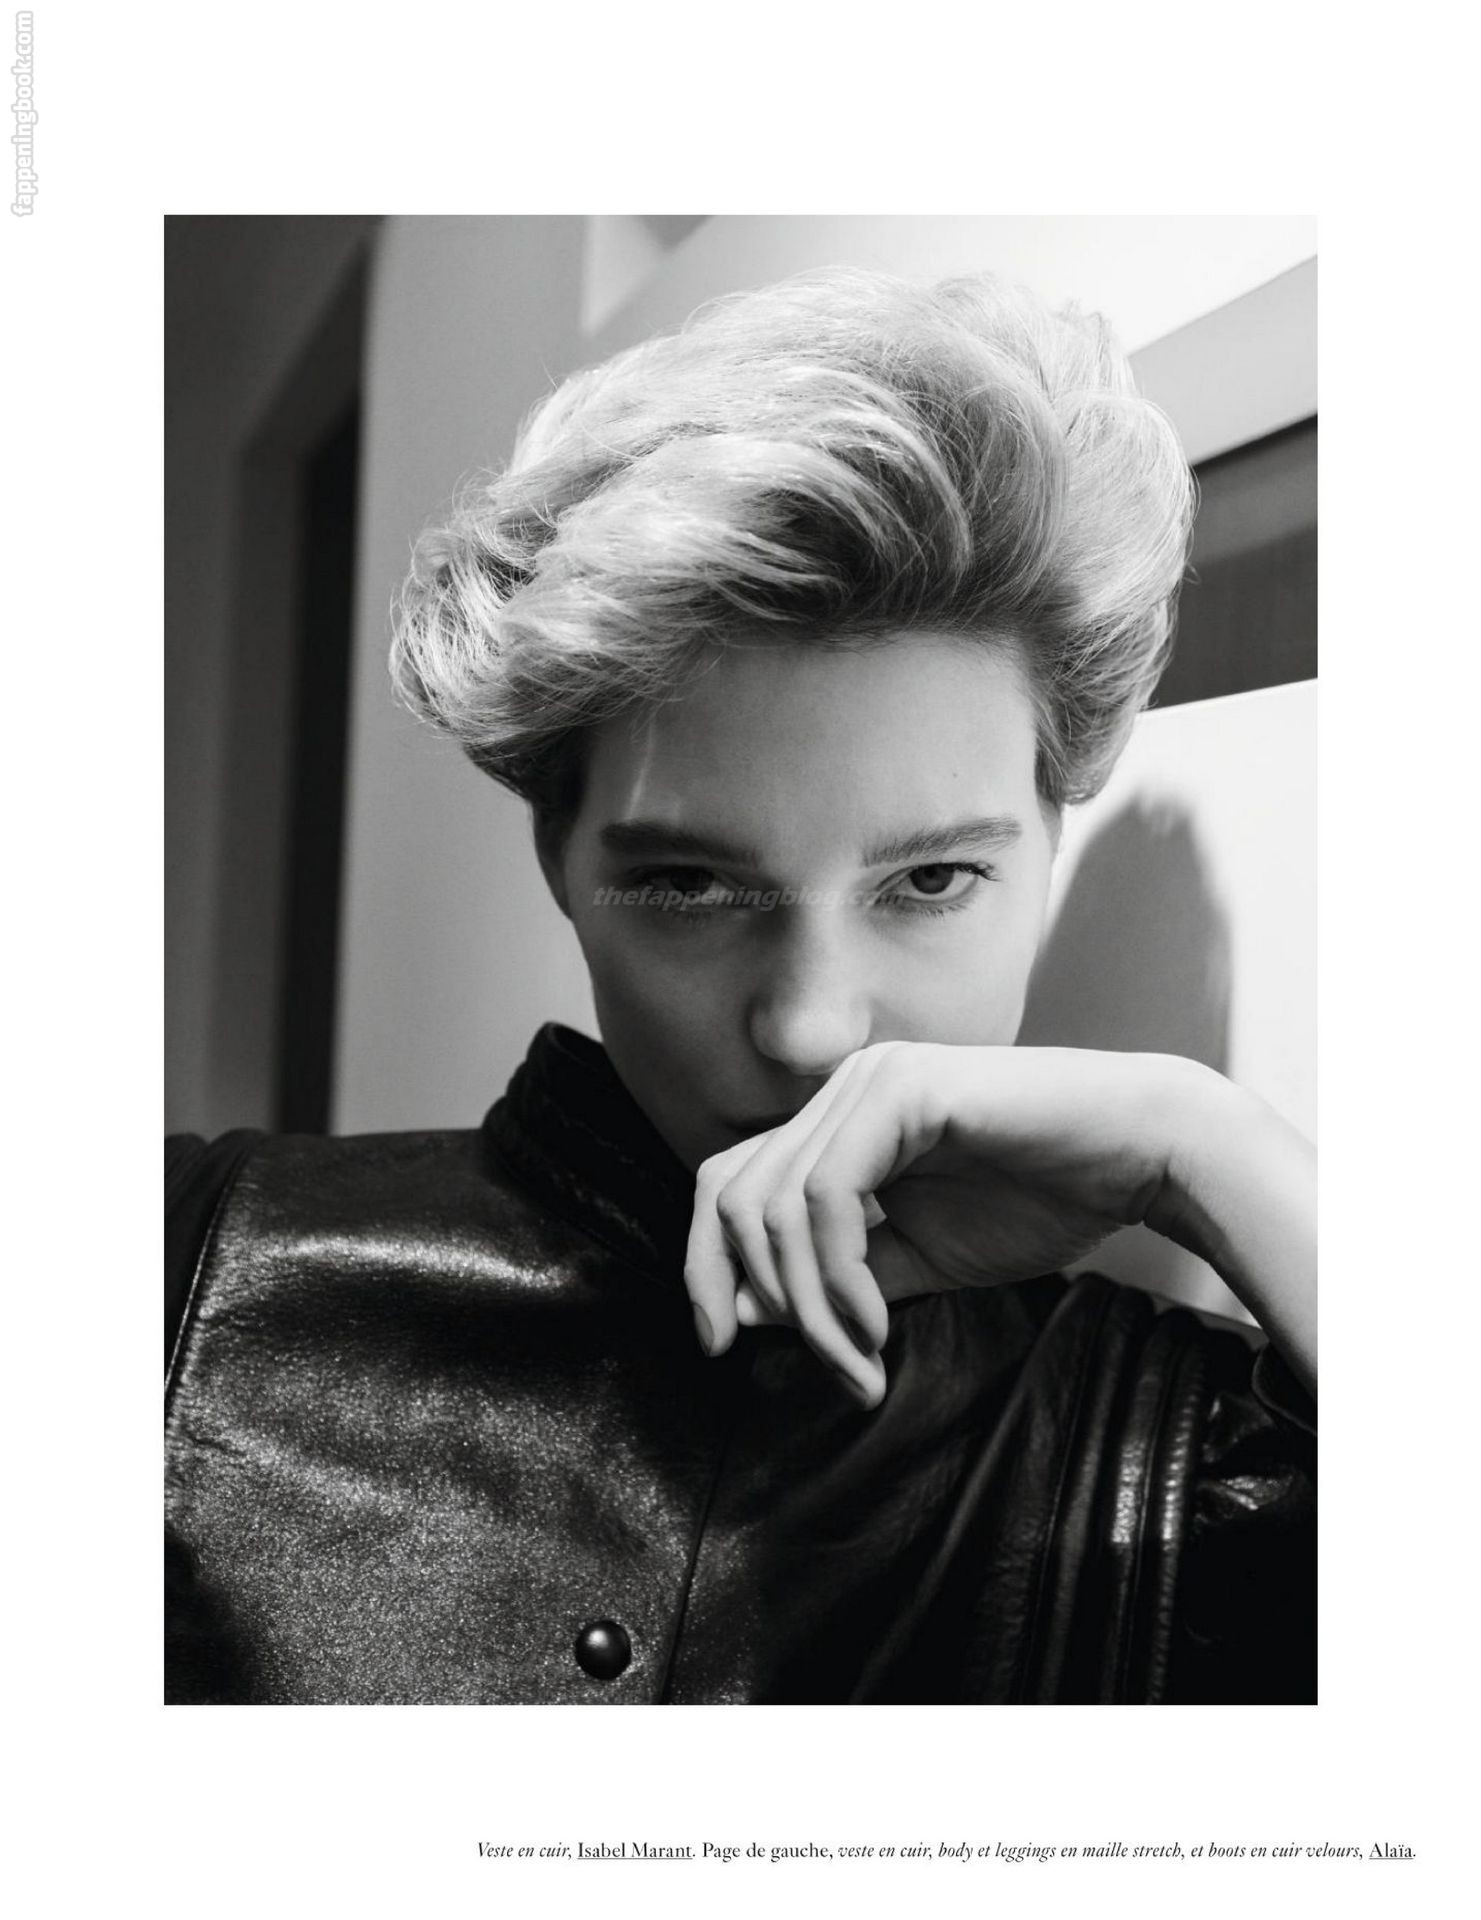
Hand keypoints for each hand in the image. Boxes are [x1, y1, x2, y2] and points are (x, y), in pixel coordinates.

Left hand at [683, 1040, 1212, 1407]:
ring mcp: (869, 1083)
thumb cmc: (1044, 1200)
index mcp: (838, 1122)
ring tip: (863, 1358)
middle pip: (731, 1193)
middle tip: (824, 1367)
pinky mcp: (903, 1091)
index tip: (720, 1344)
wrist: (1143, 1155)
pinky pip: (828, 1197)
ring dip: (811, 1305)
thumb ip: (835, 1281)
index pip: (730, 1184)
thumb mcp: (919, 1259)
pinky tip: (877, 1322)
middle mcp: (842, 1090)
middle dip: (750, 1294)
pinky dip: (838, 1275)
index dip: (707, 1265)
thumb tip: (745, 1312)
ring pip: (777, 1206)